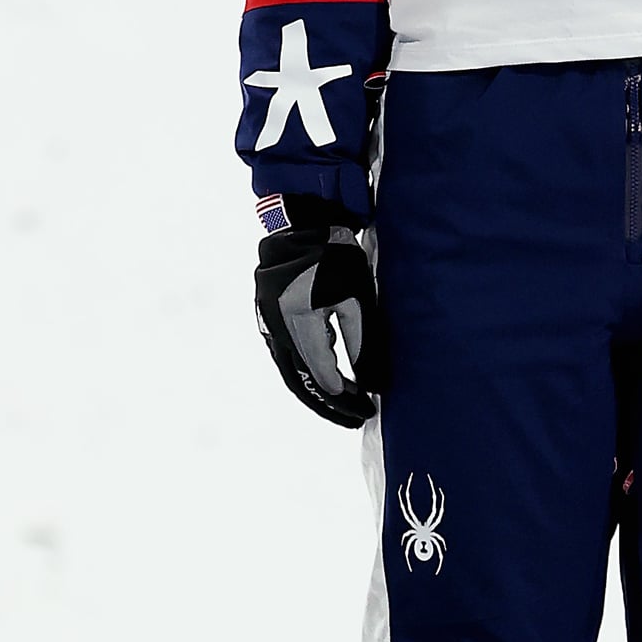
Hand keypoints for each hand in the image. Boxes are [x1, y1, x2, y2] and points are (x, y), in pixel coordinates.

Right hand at [254, 198, 379, 427]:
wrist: (302, 223)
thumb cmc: (336, 257)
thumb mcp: (357, 300)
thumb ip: (364, 344)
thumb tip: (373, 385)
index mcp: (298, 324)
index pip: (322, 377)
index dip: (345, 400)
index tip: (367, 412)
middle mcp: (276, 329)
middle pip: (301, 381)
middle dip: (329, 404)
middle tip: (355, 418)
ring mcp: (267, 324)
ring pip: (291, 370)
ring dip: (317, 389)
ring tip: (345, 402)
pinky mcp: (268, 317)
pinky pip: (286, 355)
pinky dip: (307, 370)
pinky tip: (328, 375)